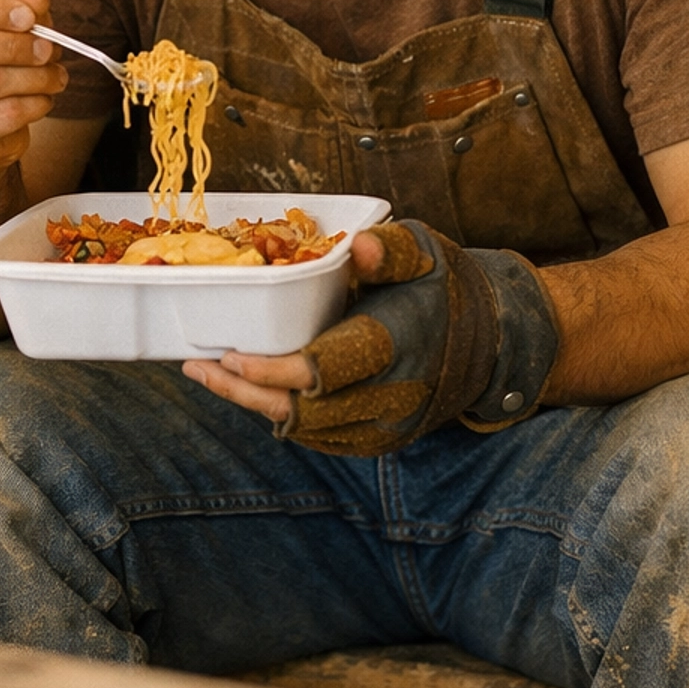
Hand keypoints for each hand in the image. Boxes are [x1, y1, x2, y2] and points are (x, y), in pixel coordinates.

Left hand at [183, 222, 558, 455]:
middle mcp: (390, 395)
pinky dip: (279, 416)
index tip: (230, 352)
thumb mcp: (429, 253)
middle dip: (244, 389)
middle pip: (301, 407)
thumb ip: (393, 248)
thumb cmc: (448, 288)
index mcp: (397, 346)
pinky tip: (247, 391)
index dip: (272, 368)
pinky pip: (319, 437)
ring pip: (304, 427)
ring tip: (208, 376)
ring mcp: (384, 425)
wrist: (493, 343)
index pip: (322, 370)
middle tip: (195, 365)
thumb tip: (359, 246)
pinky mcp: (378, 441)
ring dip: (252, 404)